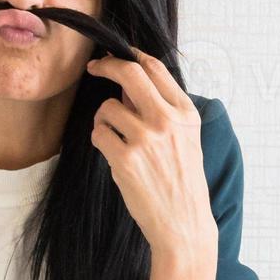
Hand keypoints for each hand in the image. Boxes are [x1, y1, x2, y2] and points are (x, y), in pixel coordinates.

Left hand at [85, 49, 217, 271]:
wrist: (183, 224)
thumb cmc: (181, 182)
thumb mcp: (186, 139)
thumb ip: (162, 109)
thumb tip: (129, 82)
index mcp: (185, 113)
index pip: (155, 68)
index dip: (131, 55)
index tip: (115, 56)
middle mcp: (167, 121)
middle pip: (129, 73)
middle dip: (106, 65)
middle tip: (94, 68)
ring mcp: (146, 138)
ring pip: (108, 108)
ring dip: (104, 119)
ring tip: (116, 138)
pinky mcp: (125, 158)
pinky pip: (98, 133)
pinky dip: (100, 140)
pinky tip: (113, 154)